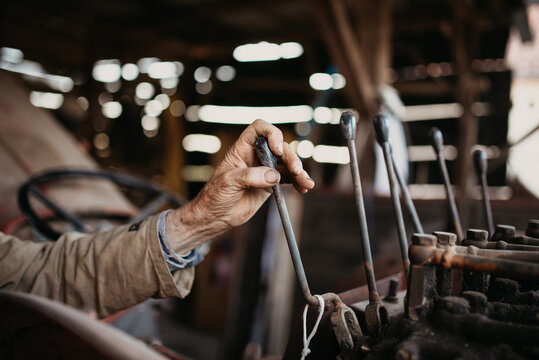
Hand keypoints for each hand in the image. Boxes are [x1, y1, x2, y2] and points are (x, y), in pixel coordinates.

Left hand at [167, 119, 313, 252]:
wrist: (215, 217)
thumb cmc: (215, 196)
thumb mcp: (228, 183)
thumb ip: (250, 177)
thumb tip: (274, 175)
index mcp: (242, 149)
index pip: (259, 129)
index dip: (271, 133)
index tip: (276, 149)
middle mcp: (255, 156)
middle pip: (279, 147)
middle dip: (290, 157)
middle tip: (296, 171)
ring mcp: (264, 170)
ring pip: (287, 163)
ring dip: (299, 171)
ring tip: (306, 183)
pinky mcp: (271, 184)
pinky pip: (288, 179)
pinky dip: (298, 182)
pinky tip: (303, 188)